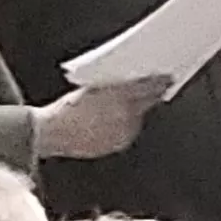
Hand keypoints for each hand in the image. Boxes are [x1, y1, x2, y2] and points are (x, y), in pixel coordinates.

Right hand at [34, 77, 163, 159]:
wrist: (52, 132)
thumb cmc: (67, 107)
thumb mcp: (92, 87)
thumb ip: (114, 85)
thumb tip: (133, 81)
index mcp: (119, 96)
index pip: (148, 87)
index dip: (160, 81)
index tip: (168, 76)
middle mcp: (126, 115)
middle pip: (148, 103)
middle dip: (154, 95)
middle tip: (161, 87)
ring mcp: (123, 132)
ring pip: (139, 118)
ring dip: (139, 110)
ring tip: (136, 103)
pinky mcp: (119, 144)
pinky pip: (129, 131)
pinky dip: (128, 124)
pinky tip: (121, 120)